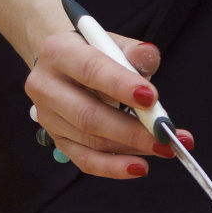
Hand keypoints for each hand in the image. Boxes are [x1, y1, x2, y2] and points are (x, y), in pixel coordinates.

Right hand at [24, 29, 192, 178]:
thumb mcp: (115, 45)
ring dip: (132, 148)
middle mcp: (45, 86)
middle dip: (132, 129)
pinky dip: (114, 167)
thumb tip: (149, 54)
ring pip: (91, 140)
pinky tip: (140, 167)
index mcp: (58, 52)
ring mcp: (48, 117)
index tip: (152, 99)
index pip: (89, 70)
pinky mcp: (57, 139)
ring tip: (166, 148)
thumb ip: (134, 52)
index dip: (120, 85)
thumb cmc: (98, 54)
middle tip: (165, 135)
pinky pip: (85, 159)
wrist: (66, 64)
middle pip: (89, 115)